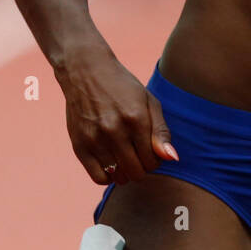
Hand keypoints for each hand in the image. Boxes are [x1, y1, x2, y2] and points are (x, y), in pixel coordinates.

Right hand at [54, 45, 177, 185]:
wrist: (85, 71)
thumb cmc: (122, 86)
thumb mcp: (148, 101)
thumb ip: (161, 131)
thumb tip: (171, 158)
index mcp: (136, 118)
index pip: (153, 160)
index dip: (156, 160)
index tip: (151, 150)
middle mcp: (115, 130)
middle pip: (137, 172)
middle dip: (142, 167)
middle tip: (138, 154)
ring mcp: (95, 139)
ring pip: (119, 177)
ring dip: (126, 172)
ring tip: (125, 157)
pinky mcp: (79, 145)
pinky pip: (98, 178)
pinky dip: (108, 176)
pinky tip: (111, 163)